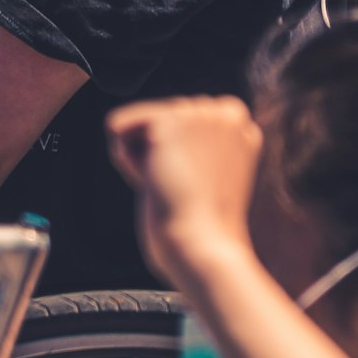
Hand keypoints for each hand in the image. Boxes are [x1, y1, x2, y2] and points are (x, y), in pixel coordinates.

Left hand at [107, 95, 262, 289]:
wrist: (204, 247)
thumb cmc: (200, 228)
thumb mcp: (208, 175)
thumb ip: (190, 144)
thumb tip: (124, 126)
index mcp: (238, 124)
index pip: (182, 126)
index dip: (180, 160)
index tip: (200, 186)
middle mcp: (224, 110)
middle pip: (160, 124)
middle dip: (162, 157)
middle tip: (187, 190)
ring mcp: (198, 112)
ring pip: (139, 126)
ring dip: (144, 160)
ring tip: (174, 186)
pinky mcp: (168, 120)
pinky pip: (118, 127)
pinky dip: (124, 159)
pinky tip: (153, 178)